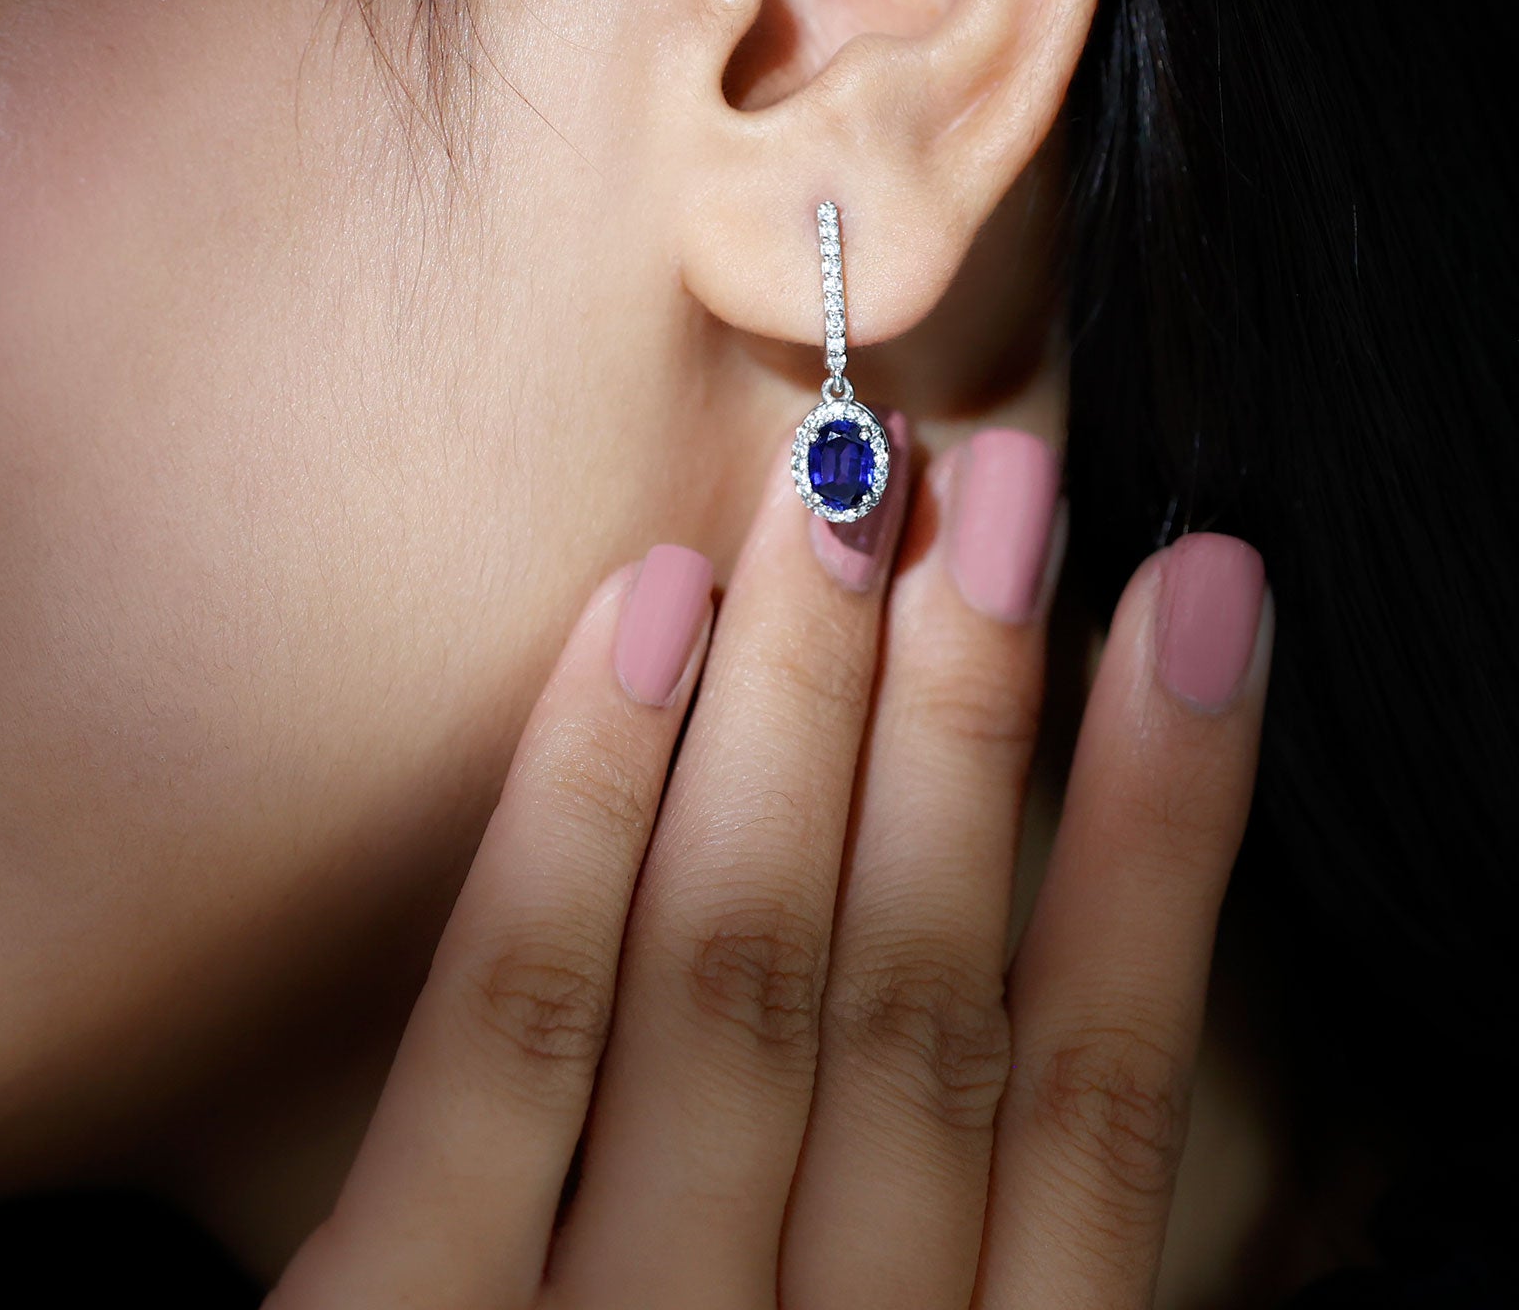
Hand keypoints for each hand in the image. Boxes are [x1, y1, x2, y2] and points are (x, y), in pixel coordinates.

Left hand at [269, 420, 1273, 1308]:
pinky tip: (639, 615)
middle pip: (921, 997)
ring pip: (746, 981)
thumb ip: (947, 1257)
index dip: (1161, 836)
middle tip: (1007, 478)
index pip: (1100, 1096)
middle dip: (978, 715)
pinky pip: (506, 1036)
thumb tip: (1056, 972)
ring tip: (857, 498)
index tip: (1203, 605)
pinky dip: (583, 808)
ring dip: (814, 714)